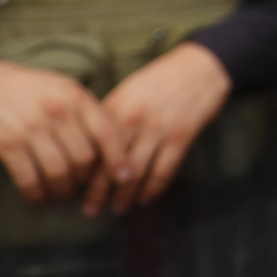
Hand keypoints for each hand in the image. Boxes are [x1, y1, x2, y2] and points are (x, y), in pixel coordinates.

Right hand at [0, 60, 125, 205]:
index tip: (124, 177)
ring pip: (58, 172)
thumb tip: (116, 145)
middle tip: (80, 186)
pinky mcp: (8, 144)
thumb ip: (89, 113)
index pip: (106, 132)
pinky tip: (38, 198)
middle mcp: (57, 111)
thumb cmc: (35, 91)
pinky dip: (36, 195)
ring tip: (61, 195)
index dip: (117, 159)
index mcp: (76, 97)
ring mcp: (32, 127)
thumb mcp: (66, 90)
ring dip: (62, 191)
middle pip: (83, 158)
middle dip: (85, 179)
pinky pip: (28, 178)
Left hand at [87, 42, 231, 213]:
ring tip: (119, 208)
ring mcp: (158, 129)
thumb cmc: (162, 79)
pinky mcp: (181, 136)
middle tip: (91, 210)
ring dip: (125, 196)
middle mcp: (133, 120)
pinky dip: (153, 189)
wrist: (200, 66)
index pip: (92, 148)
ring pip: (135, 173)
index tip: (76, 188)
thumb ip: (110, 116)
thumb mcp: (129, 90)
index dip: (82, 172)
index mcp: (116, 107)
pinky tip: (146, 198)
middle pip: (109, 165)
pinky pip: (163, 171)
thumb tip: (92, 148)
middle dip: (98, 193)